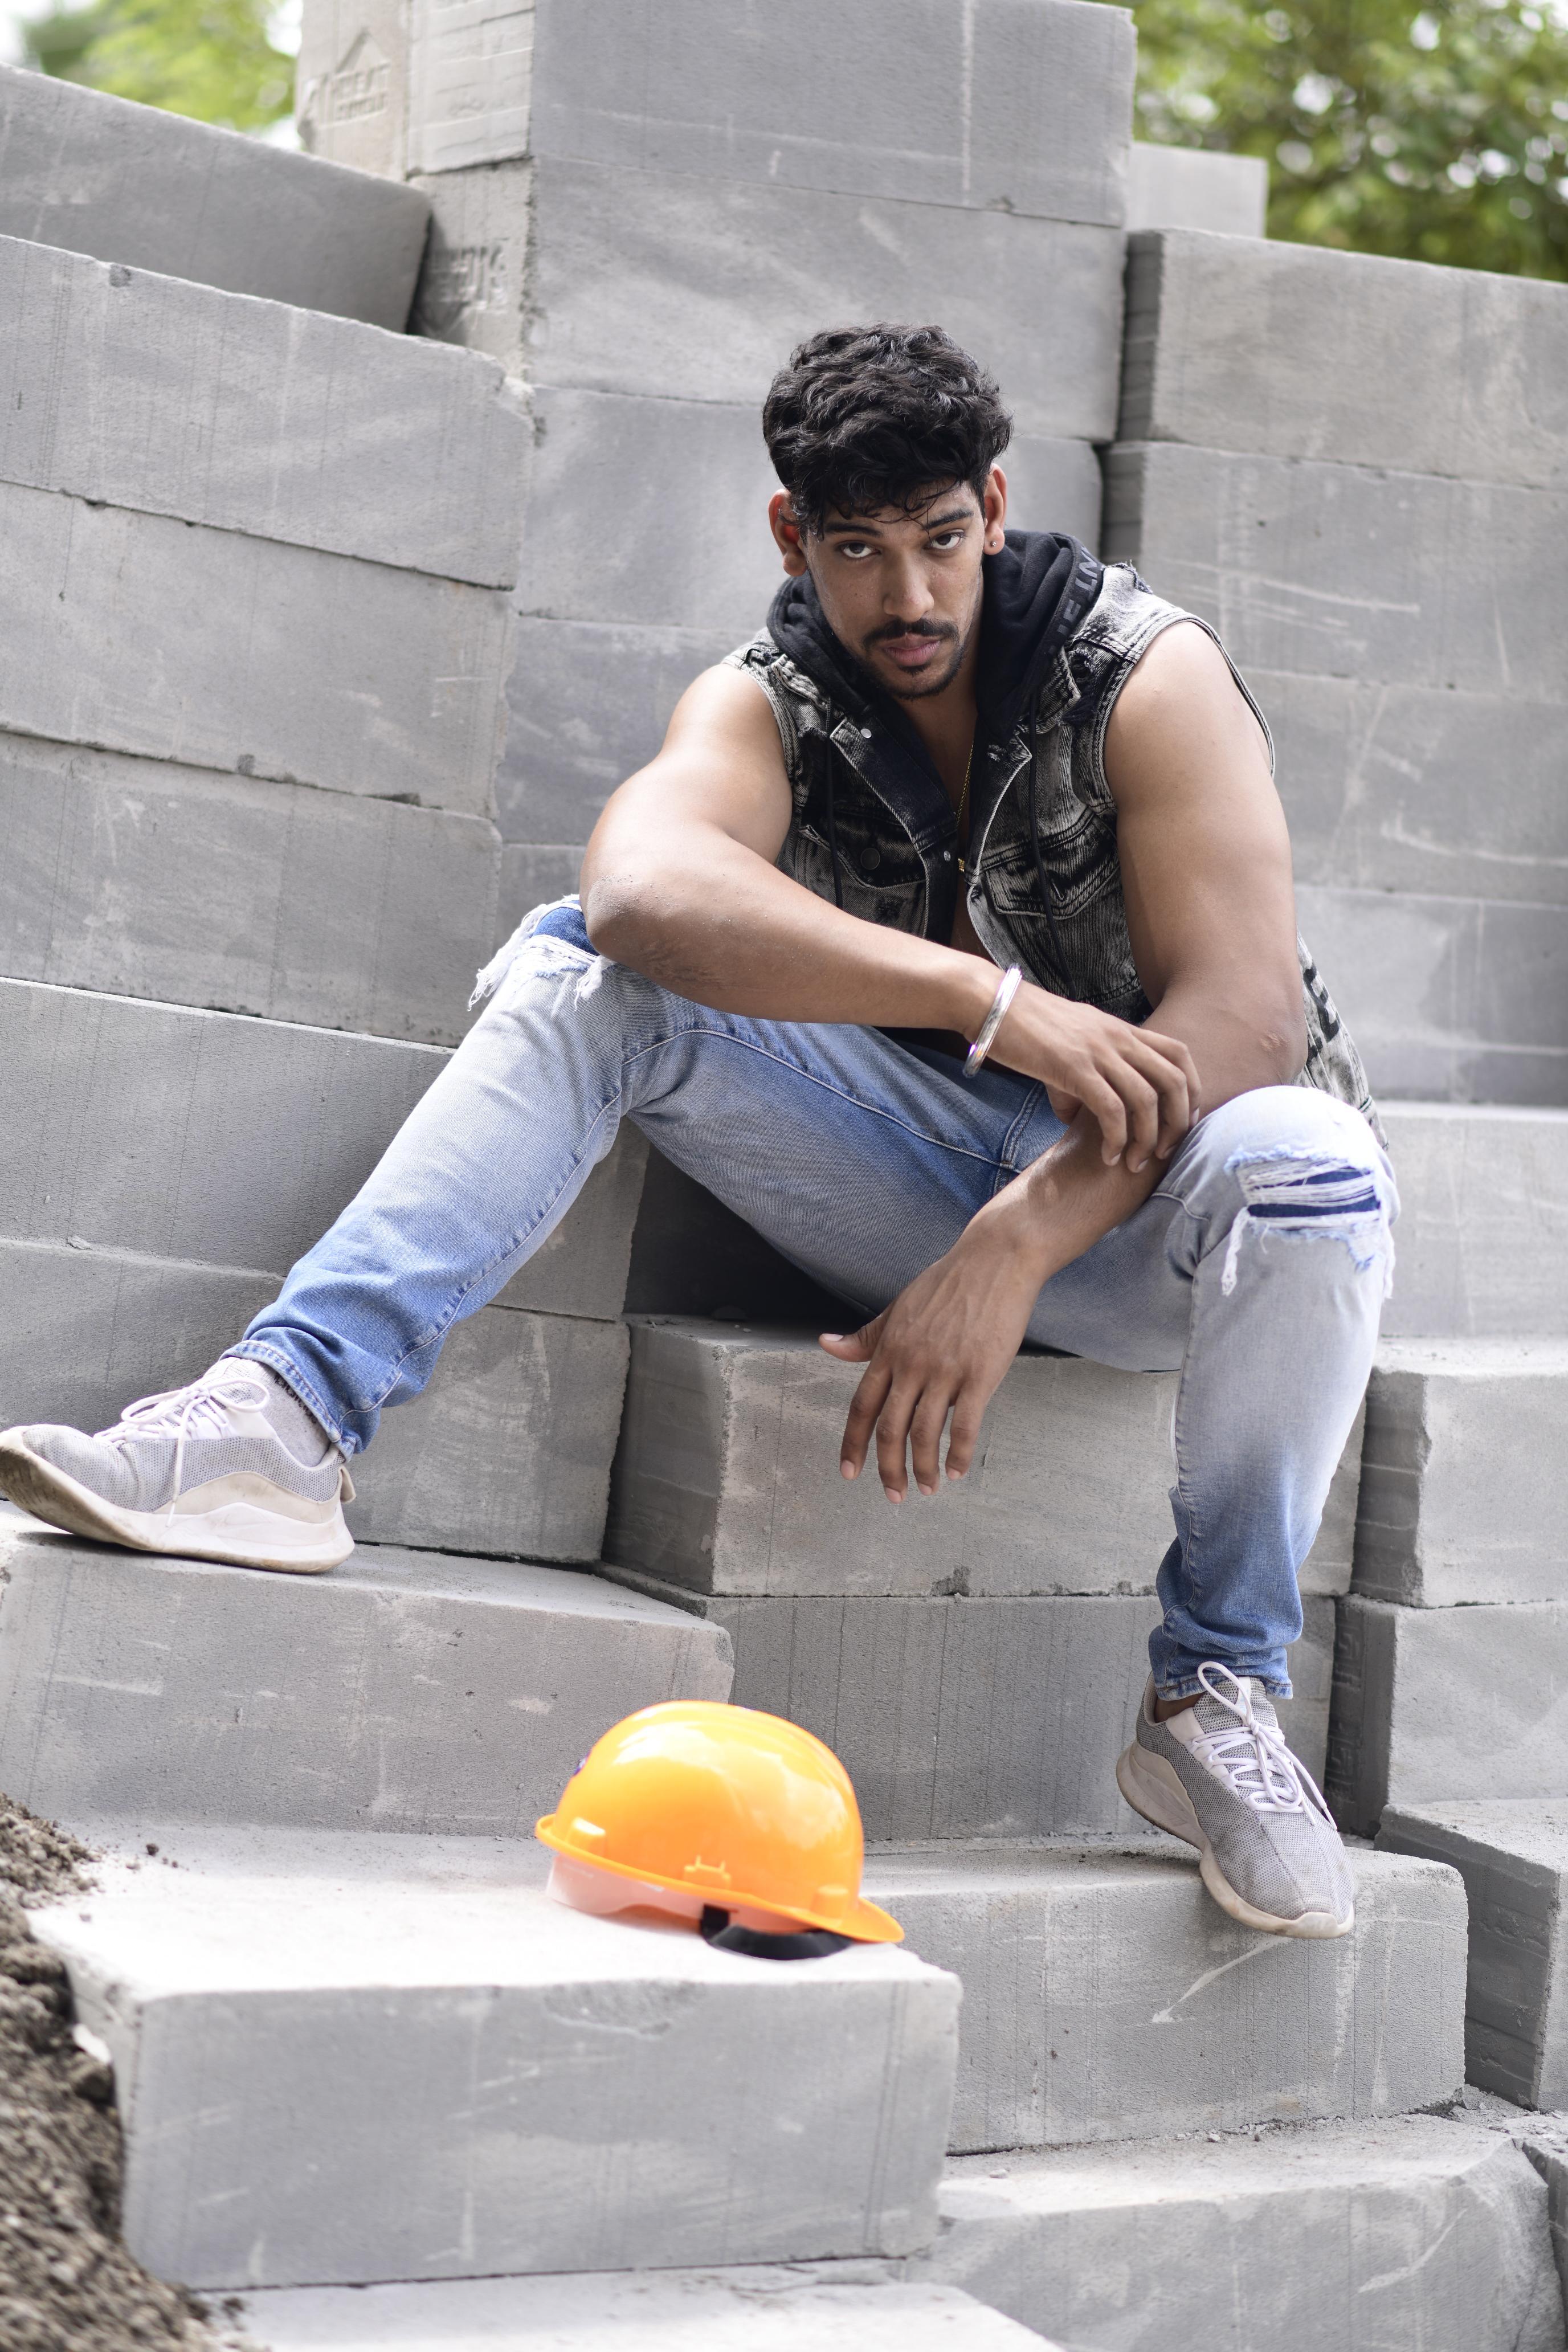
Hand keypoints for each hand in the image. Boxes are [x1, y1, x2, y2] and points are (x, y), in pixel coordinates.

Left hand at [820, 1190, 1050, 1502]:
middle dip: (887, 1468)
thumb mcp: (898, 1308)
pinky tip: (956, 1470)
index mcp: (889, 1349)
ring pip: (925, 1433)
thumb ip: (866, 1336)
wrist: (994, 1260)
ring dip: (923, 1468)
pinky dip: (958, 1454)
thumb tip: (826, 1344)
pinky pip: (965, 1425)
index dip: (852, 1443)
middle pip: (889, 1428)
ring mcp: (946, 1370)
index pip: (862, 1406)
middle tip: (892, 1495)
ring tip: (927, 1488)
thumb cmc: (947, 1284)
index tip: (849, 1472)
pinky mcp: (980, 1374)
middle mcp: (912, 1363)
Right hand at [986, 981, 1198, 1173]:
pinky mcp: (1074, 1067)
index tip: (1179, 1123)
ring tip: (1134, 1162)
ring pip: (1146, 1100)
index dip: (1190, 1092)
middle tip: (1163, 1152)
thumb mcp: (1068, 1048)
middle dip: (1177, 1123)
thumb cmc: (1026, 1028)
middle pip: (1173, 1081)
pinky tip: (1108, 1155)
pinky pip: (1111, 1110)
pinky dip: (1116, 1139)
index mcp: (1122, 1030)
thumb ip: (1082, 1081)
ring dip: (1146, 1139)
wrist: (993, 1005)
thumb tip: (1078, 1119)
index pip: (1179, 1055)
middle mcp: (1118, 1038)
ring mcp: (1098, 1052)